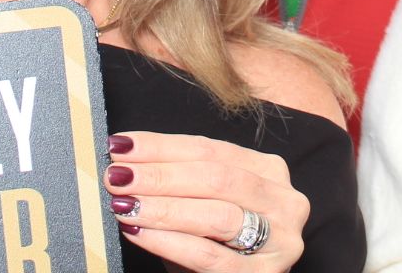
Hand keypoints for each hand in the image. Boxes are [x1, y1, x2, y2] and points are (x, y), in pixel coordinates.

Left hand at [105, 130, 308, 270]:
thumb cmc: (216, 245)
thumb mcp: (203, 206)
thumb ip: (179, 185)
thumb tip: (126, 162)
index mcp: (268, 171)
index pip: (210, 149)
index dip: (162, 146)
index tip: (122, 146)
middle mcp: (283, 200)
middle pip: (216, 177)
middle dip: (160, 174)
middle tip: (117, 176)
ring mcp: (280, 239)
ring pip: (217, 214)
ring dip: (164, 207)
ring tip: (125, 204)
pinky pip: (210, 255)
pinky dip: (170, 242)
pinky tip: (139, 232)